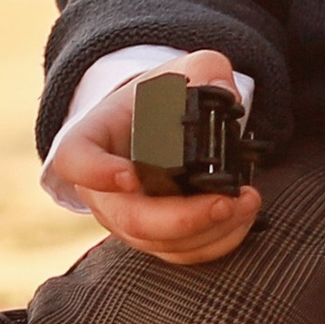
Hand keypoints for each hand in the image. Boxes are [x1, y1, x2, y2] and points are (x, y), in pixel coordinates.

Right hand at [48, 50, 260, 268]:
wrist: (156, 126)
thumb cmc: (157, 99)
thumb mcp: (177, 72)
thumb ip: (203, 69)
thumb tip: (226, 94)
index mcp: (92, 140)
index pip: (75, 160)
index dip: (95, 173)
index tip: (128, 176)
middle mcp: (103, 189)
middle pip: (129, 218)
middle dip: (182, 218)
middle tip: (226, 202)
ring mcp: (127, 219)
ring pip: (160, 242)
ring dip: (209, 231)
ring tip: (249, 203)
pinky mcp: (156, 237)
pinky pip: (182, 254)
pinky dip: (218, 242)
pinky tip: (244, 217)